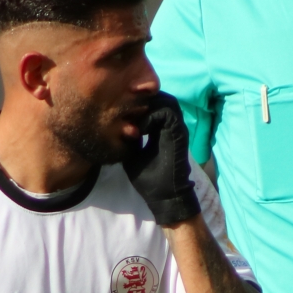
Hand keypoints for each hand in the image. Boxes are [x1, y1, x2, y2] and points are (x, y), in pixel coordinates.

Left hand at [122, 94, 200, 227]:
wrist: (164, 196)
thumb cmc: (150, 179)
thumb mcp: (133, 153)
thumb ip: (128, 138)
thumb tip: (114, 127)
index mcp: (162, 128)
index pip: (152, 103)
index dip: (137, 103)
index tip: (121, 113)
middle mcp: (171, 124)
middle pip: (158, 97)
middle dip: (141, 101)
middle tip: (125, 111)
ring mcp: (176, 127)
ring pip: (164, 100)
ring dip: (147, 106)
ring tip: (132, 119)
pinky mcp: (178, 133)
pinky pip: (166, 113)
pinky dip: (151, 117)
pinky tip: (140, 129)